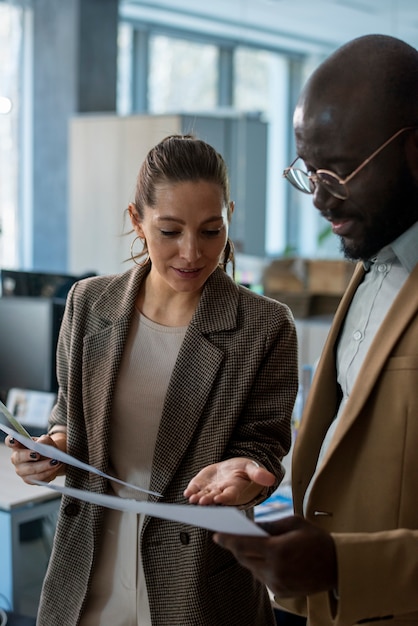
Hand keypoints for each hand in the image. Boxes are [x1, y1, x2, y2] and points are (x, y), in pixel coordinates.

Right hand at [5, 433, 65, 483]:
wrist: (54, 458)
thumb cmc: (46, 447)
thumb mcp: (46, 440)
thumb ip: (43, 441)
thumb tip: (39, 445)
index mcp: (18, 445)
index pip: (10, 441)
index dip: (11, 441)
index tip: (14, 439)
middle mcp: (17, 458)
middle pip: (17, 457)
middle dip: (28, 455)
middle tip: (38, 454)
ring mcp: (21, 470)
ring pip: (30, 470)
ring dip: (43, 466)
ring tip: (55, 461)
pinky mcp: (29, 479)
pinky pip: (37, 478)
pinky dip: (48, 472)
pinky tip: (55, 467)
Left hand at [183, 457, 275, 505]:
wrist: (232, 469)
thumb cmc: (245, 471)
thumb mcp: (252, 469)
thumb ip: (259, 474)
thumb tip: (271, 479)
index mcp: (235, 491)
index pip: (230, 497)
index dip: (224, 498)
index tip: (219, 499)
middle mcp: (221, 494)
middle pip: (214, 499)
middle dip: (208, 501)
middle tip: (202, 502)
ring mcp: (210, 491)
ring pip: (203, 497)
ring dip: (197, 499)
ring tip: (192, 499)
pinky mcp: (201, 486)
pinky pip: (195, 490)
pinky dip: (191, 492)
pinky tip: (187, 493)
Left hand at [213, 515, 336, 597]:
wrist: (337, 566)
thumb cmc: (316, 539)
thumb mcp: (293, 523)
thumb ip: (269, 525)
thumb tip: (249, 527)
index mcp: (278, 550)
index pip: (244, 544)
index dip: (227, 539)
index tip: (216, 534)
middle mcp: (275, 570)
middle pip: (244, 557)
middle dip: (234, 546)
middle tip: (225, 536)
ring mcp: (277, 584)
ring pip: (251, 567)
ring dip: (246, 556)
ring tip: (241, 543)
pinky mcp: (280, 592)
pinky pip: (261, 576)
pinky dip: (258, 565)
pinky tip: (260, 555)